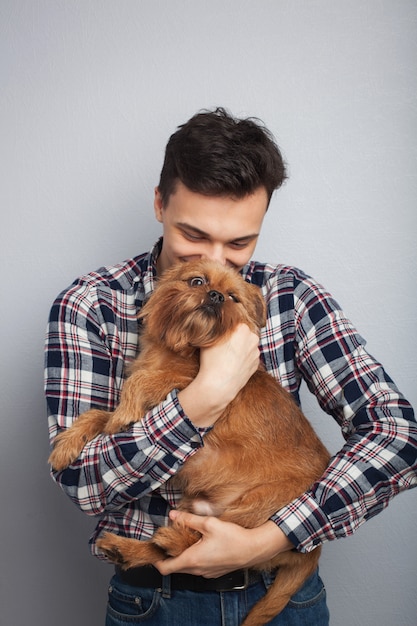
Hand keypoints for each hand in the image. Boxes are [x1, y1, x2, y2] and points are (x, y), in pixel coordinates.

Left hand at [155, 510, 292, 577]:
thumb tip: (173, 514)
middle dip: (170, 553)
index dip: (156, 560)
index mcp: (192, 560)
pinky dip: (195, 557)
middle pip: (176, 567)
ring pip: (188, 567)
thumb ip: (189, 519)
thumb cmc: (233, 537)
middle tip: (171, 537)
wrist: (253, 549)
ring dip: (184, 555)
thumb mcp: (209, 523)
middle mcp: (197, 570)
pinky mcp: (214, 572)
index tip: (155, 549)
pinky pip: (199, 567)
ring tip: (186, 538)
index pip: (165, 568)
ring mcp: (206, 573)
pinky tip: (201, 544)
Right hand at [178, 324, 259, 427]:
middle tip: (223, 345)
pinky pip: (249, 357)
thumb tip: (218, 322)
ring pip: (247, 345)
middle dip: (235, 337)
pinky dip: (242, 359)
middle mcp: (252, 338)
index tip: (221, 333)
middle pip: (243, 333)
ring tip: (226, 356)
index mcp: (242, 328)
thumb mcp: (210, 338)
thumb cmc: (211, 361)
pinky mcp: (256, 364)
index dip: (228, 328)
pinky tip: (232, 364)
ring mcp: (256, 352)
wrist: (219, 385)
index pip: (236, 322)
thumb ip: (218, 327)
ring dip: (240, 348)